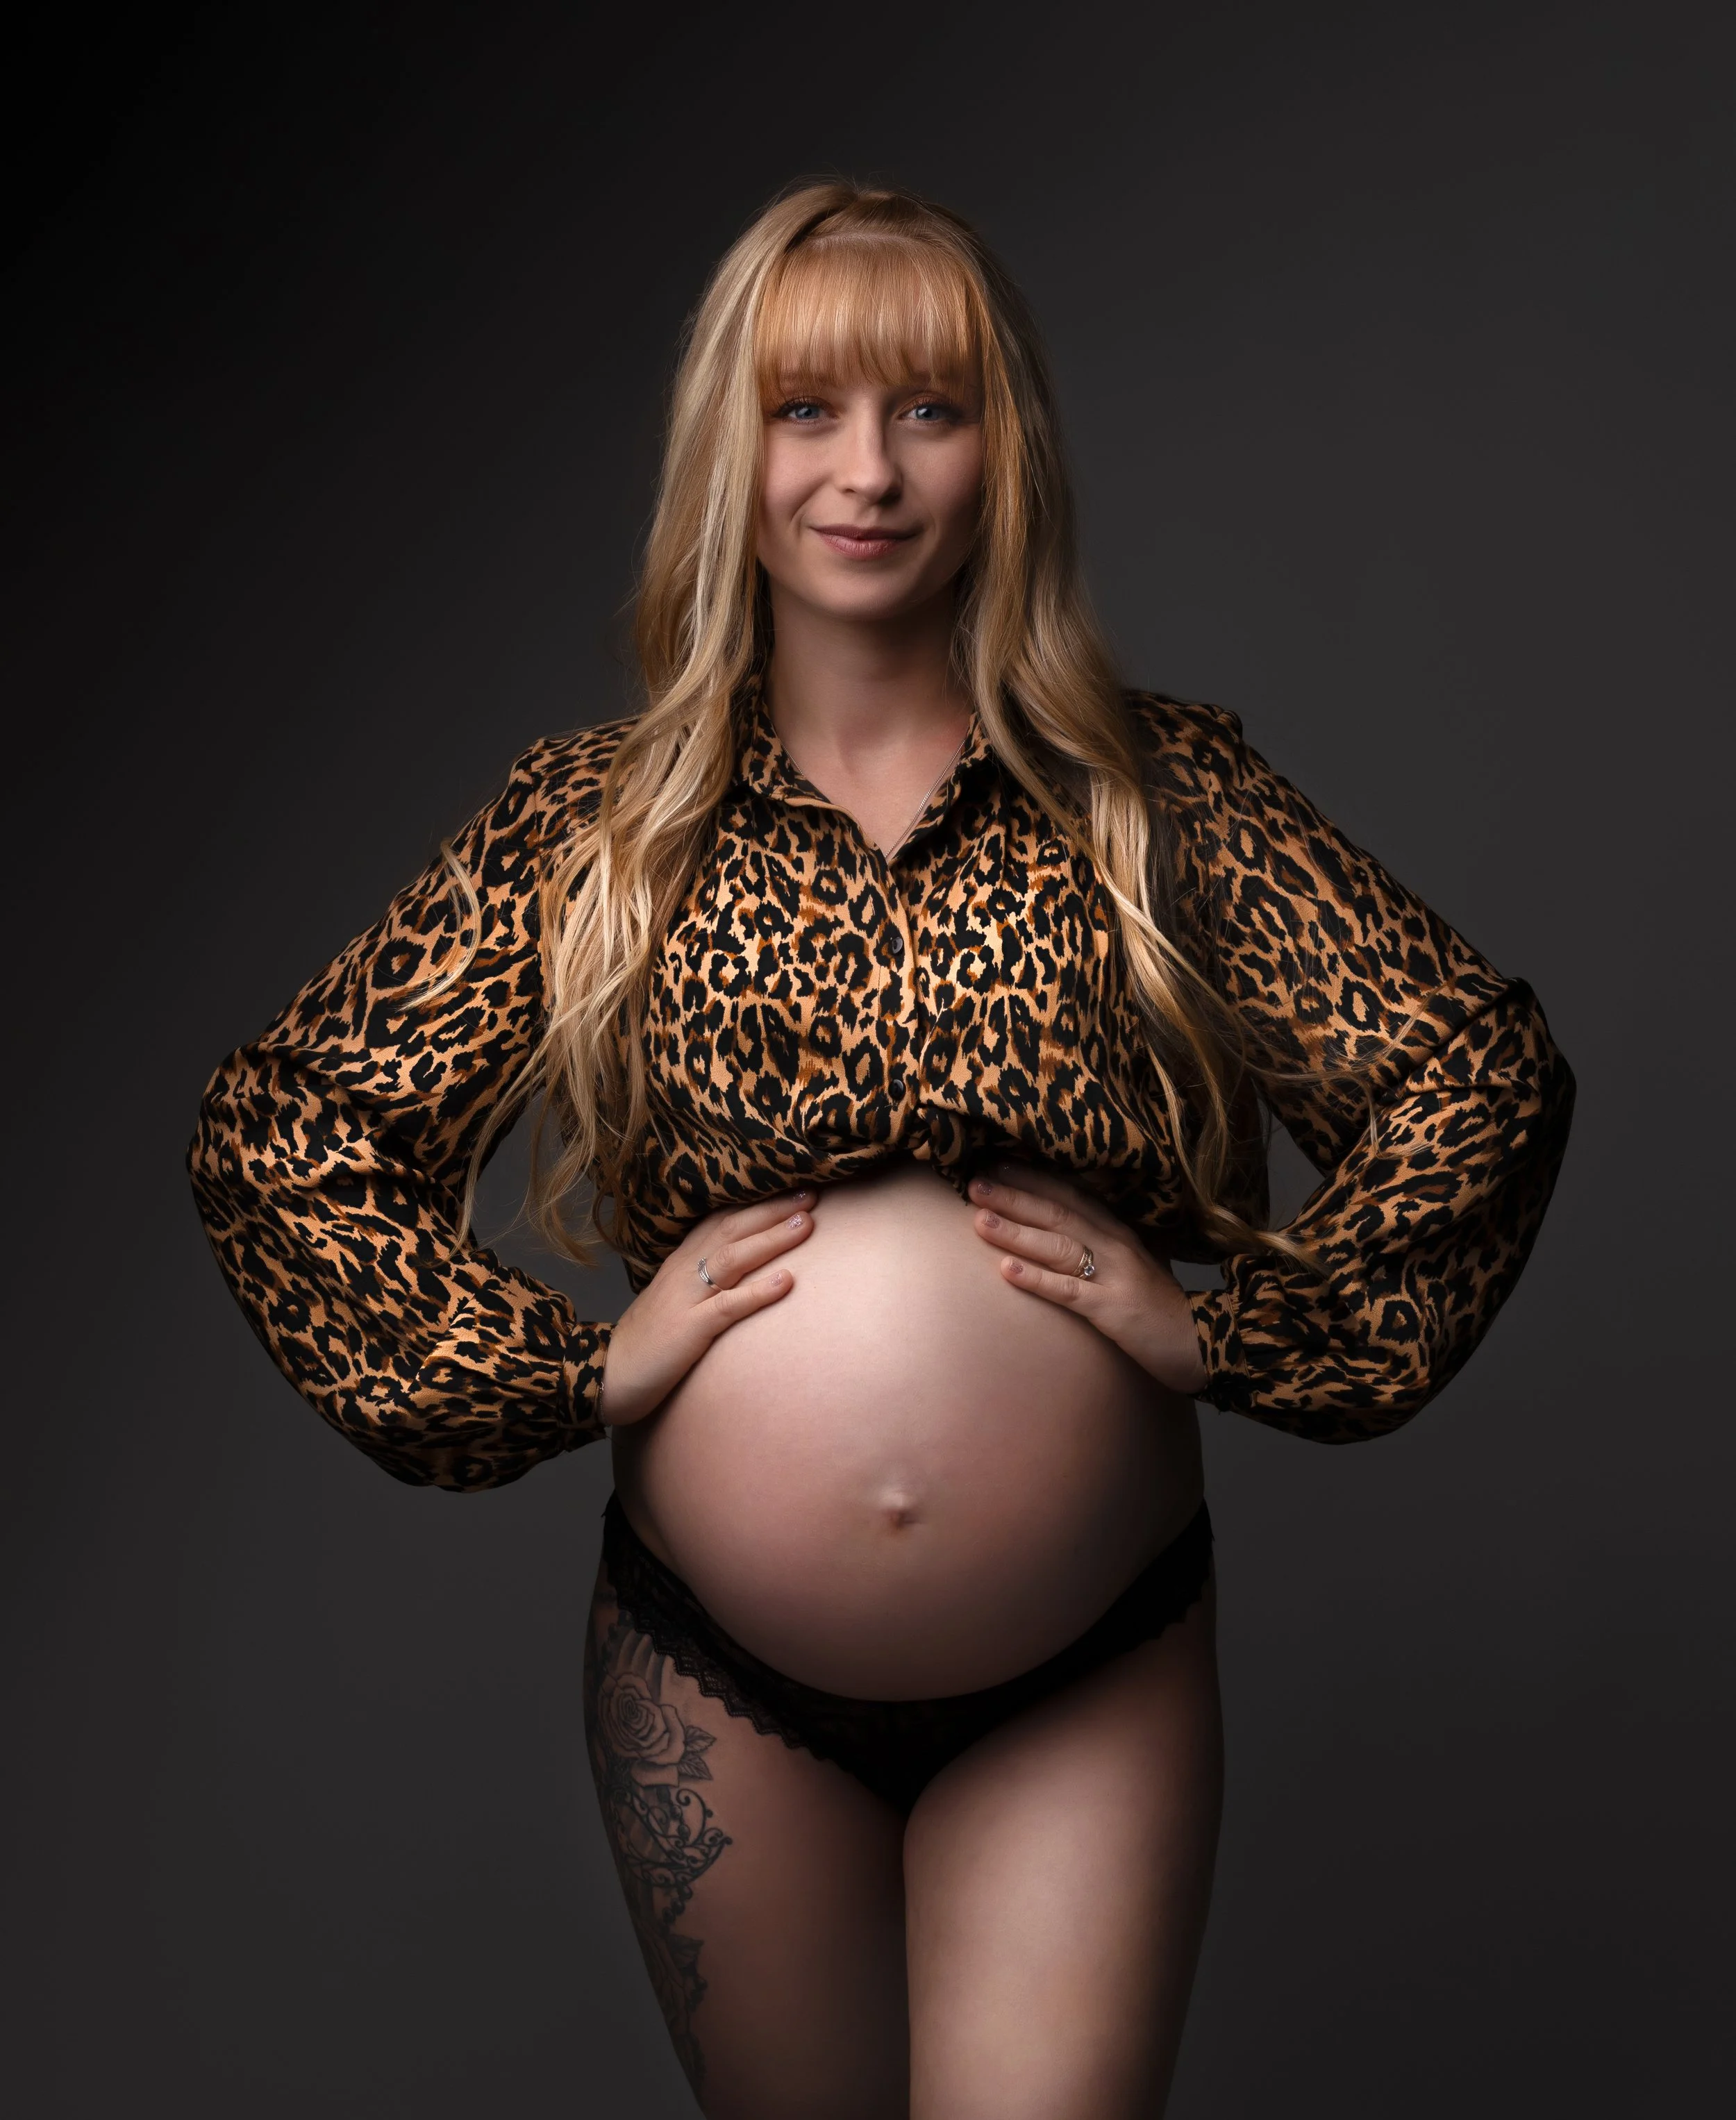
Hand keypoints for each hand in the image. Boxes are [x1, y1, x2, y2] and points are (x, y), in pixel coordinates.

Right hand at [599, 1189, 816, 1426]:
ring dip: (771, 1239)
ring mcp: (686, 1298)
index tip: (793, 1185)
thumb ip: (703, 1280)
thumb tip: (741, 1267)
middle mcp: (684, 1272)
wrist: (608, 1374)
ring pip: (732, 1259)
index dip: (758, 1202)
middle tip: (811, 1192)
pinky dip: (758, 1292)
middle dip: (772, 1209)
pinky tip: (786, 1281)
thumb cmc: (648, 1340)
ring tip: (806, 1224)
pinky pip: (728, 1306)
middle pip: (732, 1229)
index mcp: (682, 1262)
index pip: (723, 1220)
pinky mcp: (689, 1329)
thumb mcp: (677, 1300)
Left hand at [969, 1163, 1207, 1397]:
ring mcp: (1115, 1276)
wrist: (1203, 1344)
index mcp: (1118, 1232)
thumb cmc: (1162, 1308)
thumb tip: (1065, 1231)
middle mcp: (1116, 1245)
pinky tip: (1007, 1271)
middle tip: (974, 1185)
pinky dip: (1037, 1279)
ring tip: (980, 1221)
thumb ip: (1104, 1246)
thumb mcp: (1133, 1267)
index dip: (1033, 1179)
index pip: (1071, 1196)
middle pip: (1058, 1214)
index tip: (996, 1163)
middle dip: (1014, 1197)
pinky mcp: (1114, 1309)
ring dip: (1017, 1232)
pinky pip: (1069, 1291)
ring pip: (1059, 1246)